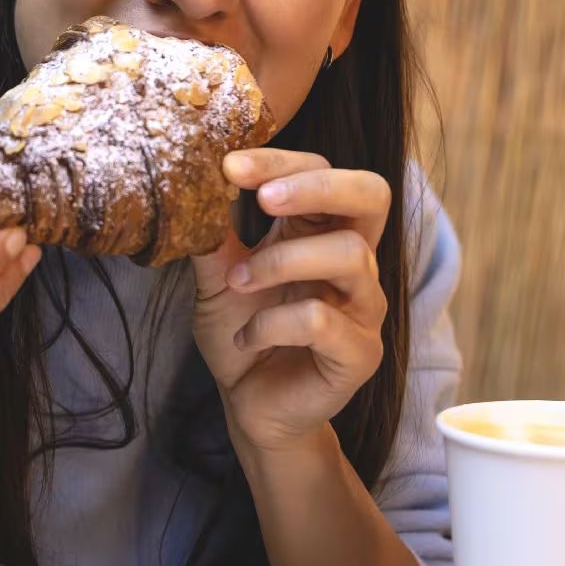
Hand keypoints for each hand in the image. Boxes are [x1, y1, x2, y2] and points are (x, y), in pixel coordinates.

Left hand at [190, 149, 390, 453]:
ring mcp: (362, 307)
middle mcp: (352, 261)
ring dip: (280, 262)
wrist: (248, 404)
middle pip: (372, 195)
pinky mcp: (359, 353)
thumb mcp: (216, 274)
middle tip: (263, 199)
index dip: (282, 161)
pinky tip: (246, 338)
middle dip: (317, 186)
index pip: (323, 171)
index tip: (229, 166)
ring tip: (238, 282)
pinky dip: (273, 324)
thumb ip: (212, 231)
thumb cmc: (241, 330)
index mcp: (320, 230)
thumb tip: (192, 178)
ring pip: (349, 256)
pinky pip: (323, 321)